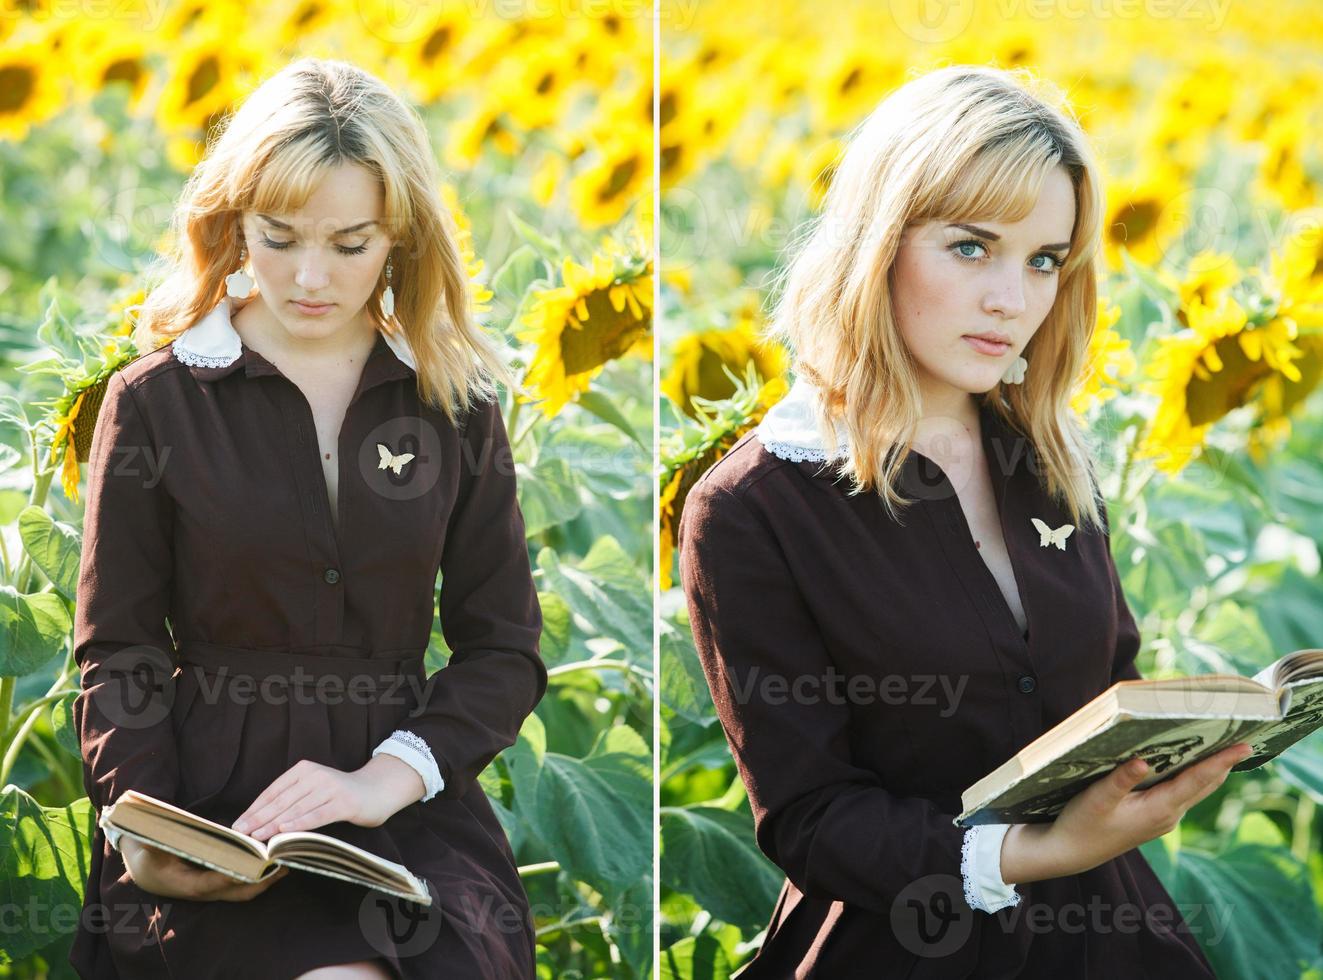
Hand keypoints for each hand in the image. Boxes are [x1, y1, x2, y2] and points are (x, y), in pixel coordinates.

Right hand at [120, 836, 289, 900]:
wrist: (144, 866)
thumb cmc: (146, 854)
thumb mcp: (145, 848)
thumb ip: (152, 844)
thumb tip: (154, 837)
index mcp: (184, 883)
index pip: (210, 884)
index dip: (230, 877)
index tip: (252, 869)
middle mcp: (201, 890)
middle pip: (234, 891)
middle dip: (259, 882)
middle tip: (281, 866)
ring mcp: (210, 888)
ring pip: (241, 889)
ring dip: (263, 880)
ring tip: (283, 863)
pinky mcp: (216, 883)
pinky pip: (240, 882)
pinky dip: (256, 875)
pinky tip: (270, 862)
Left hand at [230, 757, 422, 841]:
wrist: (378, 790)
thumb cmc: (341, 795)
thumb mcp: (314, 790)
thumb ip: (294, 798)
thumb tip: (261, 819)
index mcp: (304, 769)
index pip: (273, 791)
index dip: (254, 808)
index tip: (238, 824)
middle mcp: (316, 775)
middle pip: (281, 800)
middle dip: (258, 818)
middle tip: (240, 833)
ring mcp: (330, 787)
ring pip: (296, 808)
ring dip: (273, 823)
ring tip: (256, 836)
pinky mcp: (343, 802)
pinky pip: (316, 815)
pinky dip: (298, 824)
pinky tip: (283, 831)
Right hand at [1000, 742, 1253, 882]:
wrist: (1069, 853)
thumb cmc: (1081, 824)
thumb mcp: (1097, 799)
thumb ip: (1121, 779)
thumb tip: (1143, 760)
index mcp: (1160, 809)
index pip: (1198, 779)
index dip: (1222, 761)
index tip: (1245, 745)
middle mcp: (1169, 815)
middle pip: (1206, 784)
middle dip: (1223, 761)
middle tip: (1239, 732)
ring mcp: (1163, 819)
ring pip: (1196, 789)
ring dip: (1209, 767)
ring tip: (1220, 742)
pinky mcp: (1153, 818)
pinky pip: (1183, 793)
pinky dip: (1191, 775)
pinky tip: (1186, 760)